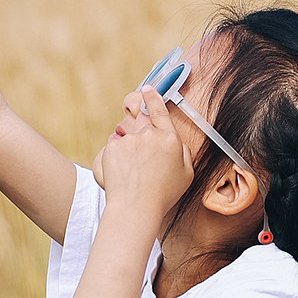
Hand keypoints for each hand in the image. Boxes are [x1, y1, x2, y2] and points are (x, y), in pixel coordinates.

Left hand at [99, 86, 192, 220]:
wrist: (135, 208)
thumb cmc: (163, 195)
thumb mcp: (186, 174)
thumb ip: (183, 152)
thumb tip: (175, 142)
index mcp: (169, 139)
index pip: (160, 111)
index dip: (153, 98)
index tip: (148, 89)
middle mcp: (148, 135)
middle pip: (142, 130)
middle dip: (141, 144)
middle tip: (143, 166)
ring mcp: (128, 140)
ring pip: (126, 141)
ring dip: (128, 153)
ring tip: (133, 176)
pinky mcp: (111, 149)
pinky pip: (113, 150)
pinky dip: (114, 161)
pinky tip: (120, 176)